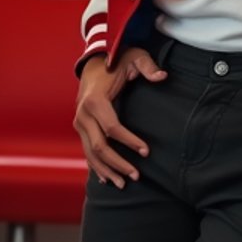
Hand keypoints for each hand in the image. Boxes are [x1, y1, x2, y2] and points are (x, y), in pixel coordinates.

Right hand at [74, 48, 166, 186]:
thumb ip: (148, 66)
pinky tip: (106, 179)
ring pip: (90, 153)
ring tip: (123, 184)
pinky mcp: (80, 127)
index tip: (146, 151)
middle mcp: (83, 114)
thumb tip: (163, 76)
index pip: (112, 128)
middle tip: (136, 176)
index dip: (129, 142)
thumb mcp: (134, 57)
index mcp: (95, 100)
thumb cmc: (116, 61)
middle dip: (118, 163)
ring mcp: (79, 122)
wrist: (93, 61)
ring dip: (106, 170)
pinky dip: (95, 166)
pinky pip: (86, 151)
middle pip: (99, 146)